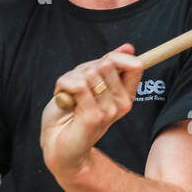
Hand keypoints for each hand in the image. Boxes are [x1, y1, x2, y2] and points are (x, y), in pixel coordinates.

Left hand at [41, 43, 143, 178]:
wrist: (57, 144)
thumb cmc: (71, 113)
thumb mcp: (90, 82)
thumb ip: (108, 66)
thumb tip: (129, 47)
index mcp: (126, 95)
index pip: (134, 65)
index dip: (114, 58)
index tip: (97, 67)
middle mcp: (122, 104)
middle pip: (106, 64)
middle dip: (83, 69)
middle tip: (75, 88)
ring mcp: (110, 111)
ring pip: (90, 73)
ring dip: (70, 79)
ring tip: (69, 97)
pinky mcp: (95, 116)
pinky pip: (78, 85)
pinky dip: (63, 87)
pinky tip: (64, 101)